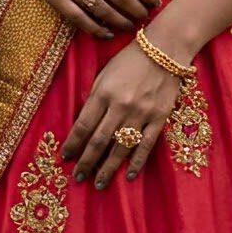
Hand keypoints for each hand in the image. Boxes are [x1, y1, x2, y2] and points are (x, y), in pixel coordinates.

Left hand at [63, 42, 183, 188]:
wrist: (165, 48)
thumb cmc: (130, 59)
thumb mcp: (105, 73)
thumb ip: (94, 98)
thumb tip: (84, 125)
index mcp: (103, 93)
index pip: (83, 125)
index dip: (73, 144)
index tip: (66, 157)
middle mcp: (120, 106)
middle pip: (99, 141)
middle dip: (86, 161)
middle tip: (78, 177)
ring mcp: (141, 113)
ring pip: (120, 148)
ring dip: (108, 168)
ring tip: (99, 183)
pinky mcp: (159, 118)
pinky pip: (145, 145)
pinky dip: (136, 162)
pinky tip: (129, 175)